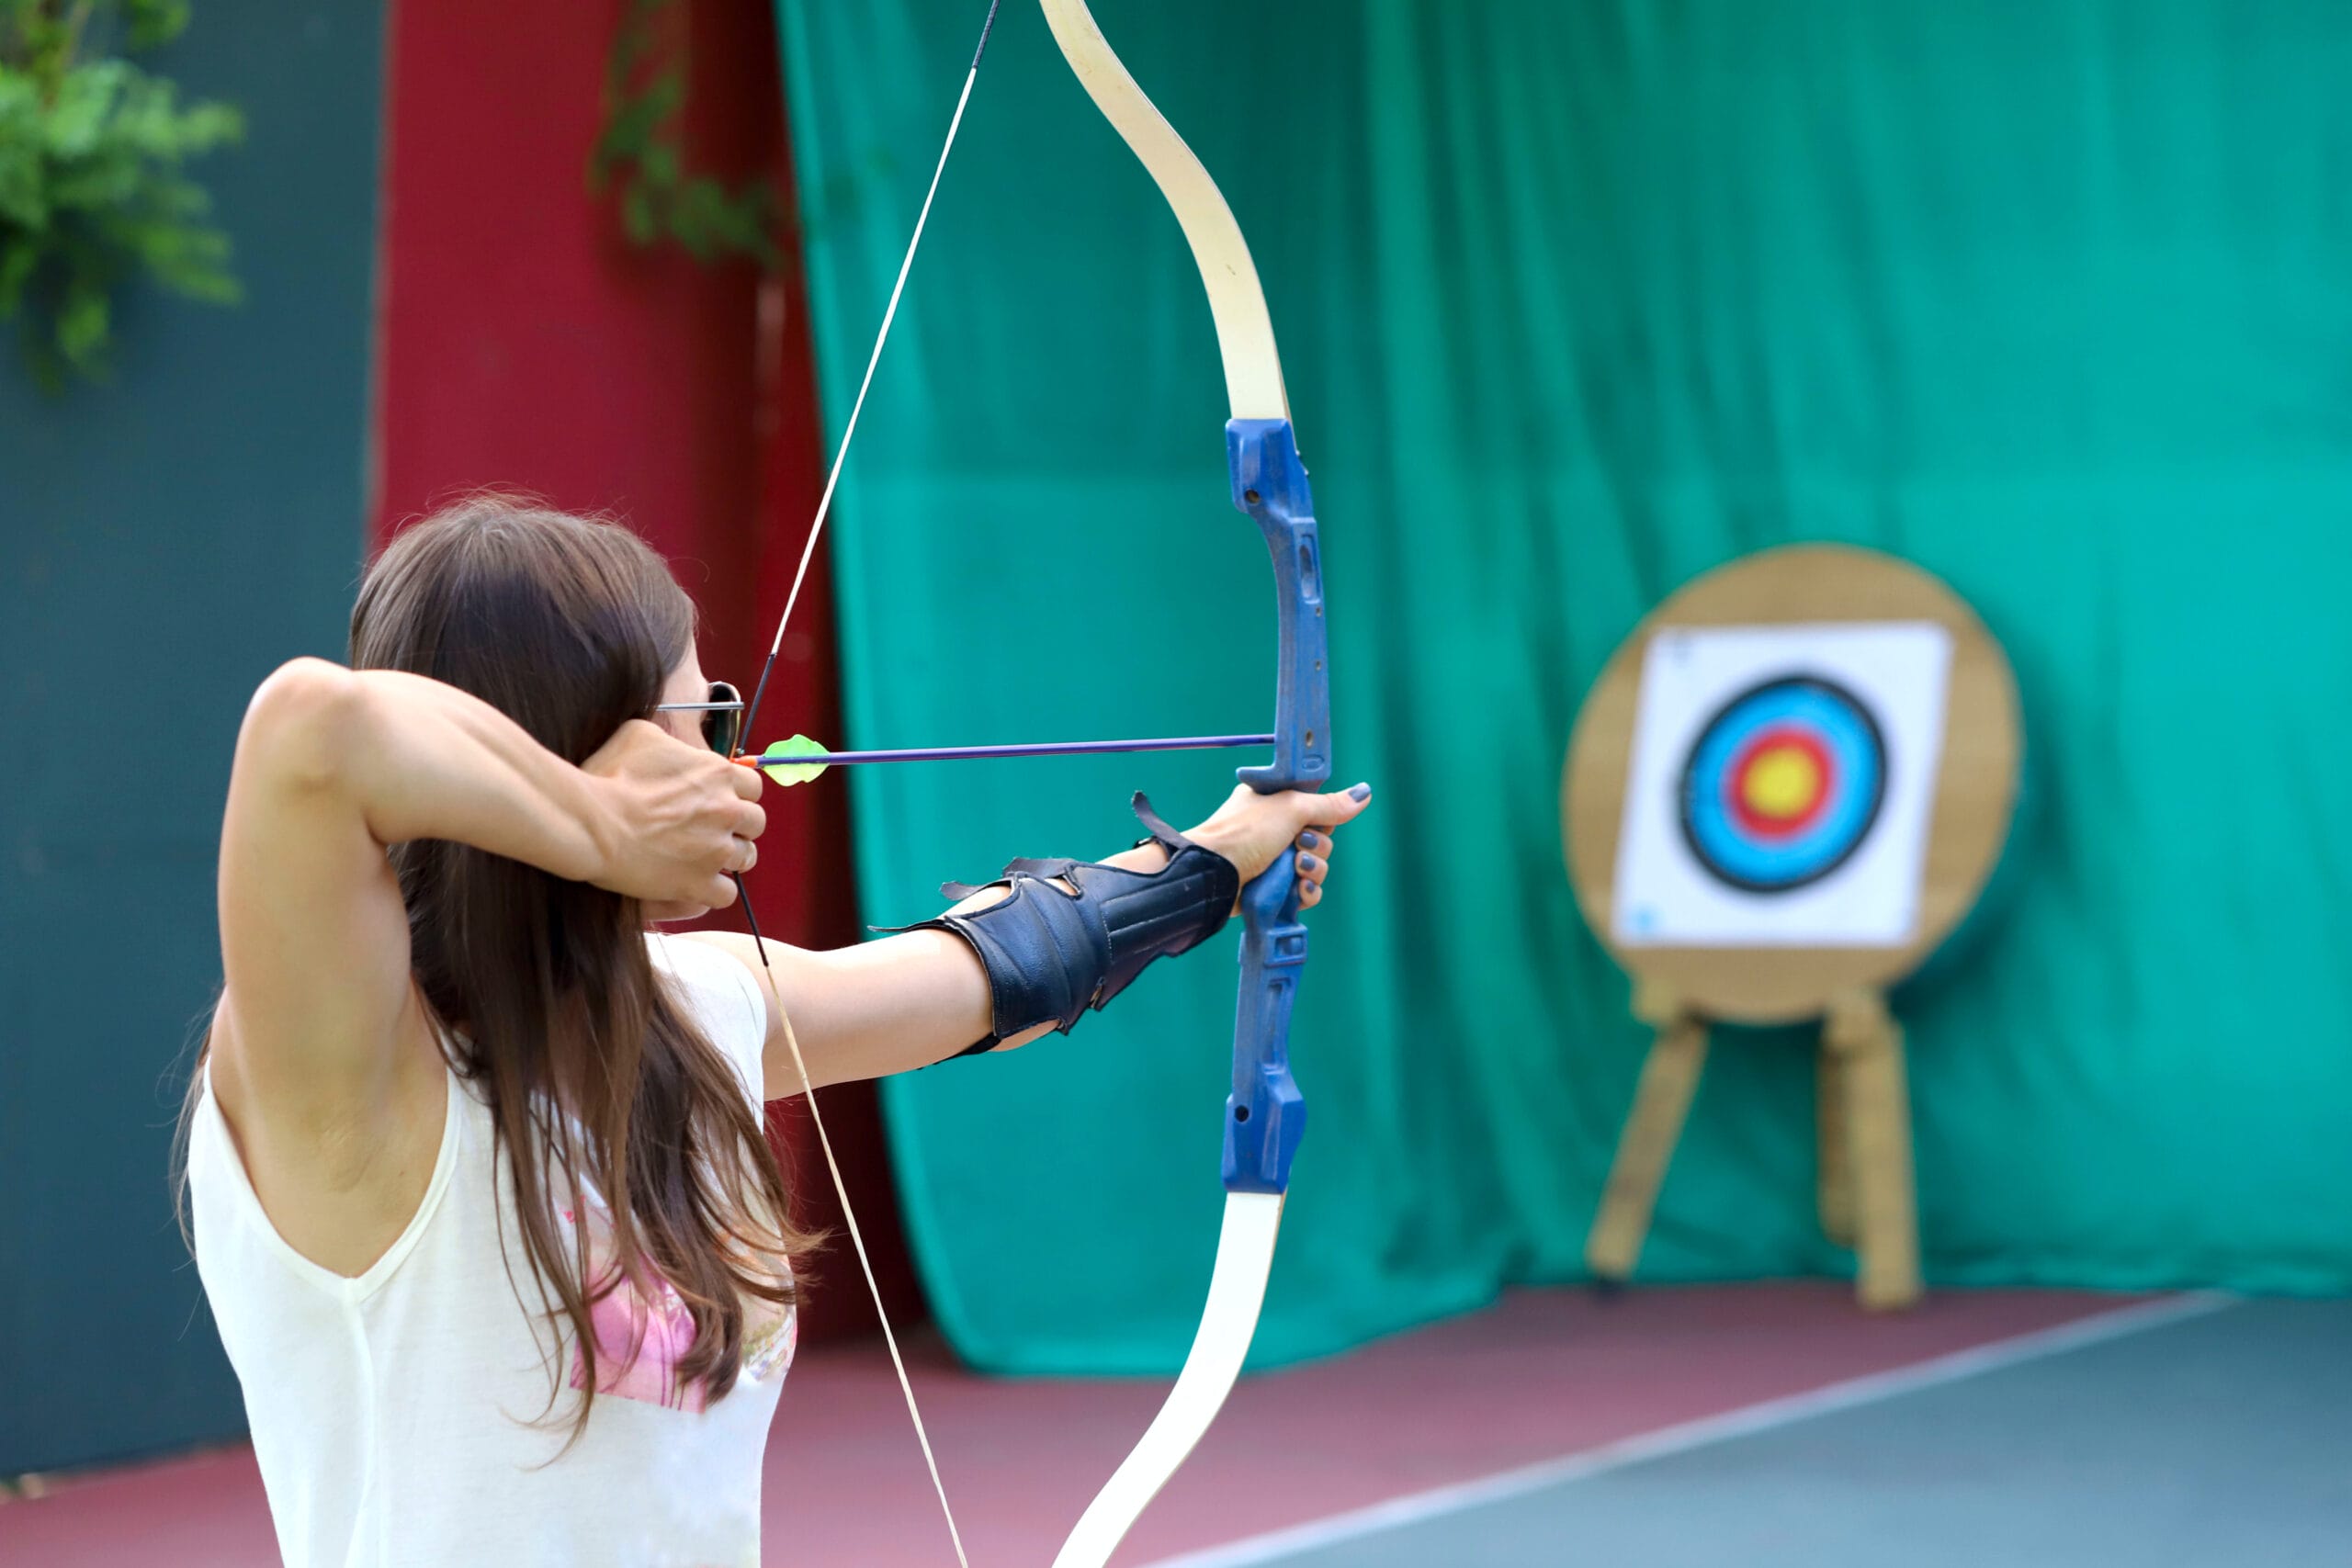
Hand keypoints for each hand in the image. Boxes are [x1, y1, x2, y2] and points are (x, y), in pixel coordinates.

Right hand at [578, 719, 765, 917]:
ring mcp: (716, 850)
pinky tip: (697, 884)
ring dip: (730, 858)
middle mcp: (726, 811)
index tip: (723, 800)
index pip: (754, 785)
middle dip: (739, 826)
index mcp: (718, 774)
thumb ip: (671, 743)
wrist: (592, 822)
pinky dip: (714, 890)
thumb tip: (674, 747)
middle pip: (756, 822)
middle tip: (714, 830)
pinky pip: (726, 894)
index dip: (739, 794)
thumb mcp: (641, 736)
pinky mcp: (699, 883)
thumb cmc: (610, 776)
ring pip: (747, 858)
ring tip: (707, 858)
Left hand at [1182, 781, 1370, 911]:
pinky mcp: (1274, 887)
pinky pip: (1306, 890)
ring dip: (1314, 869)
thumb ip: (1329, 805)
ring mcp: (1274, 860)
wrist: (1213, 874)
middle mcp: (1275, 830)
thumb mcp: (1290, 808)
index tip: (1313, 820)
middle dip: (1317, 846)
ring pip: (1316, 866)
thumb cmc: (1244, 833)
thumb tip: (1365, 793)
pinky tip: (1299, 890)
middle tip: (1298, 845)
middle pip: (1321, 838)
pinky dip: (1307, 891)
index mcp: (1274, 803)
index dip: (1321, 817)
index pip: (1315, 808)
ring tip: (1296, 870)